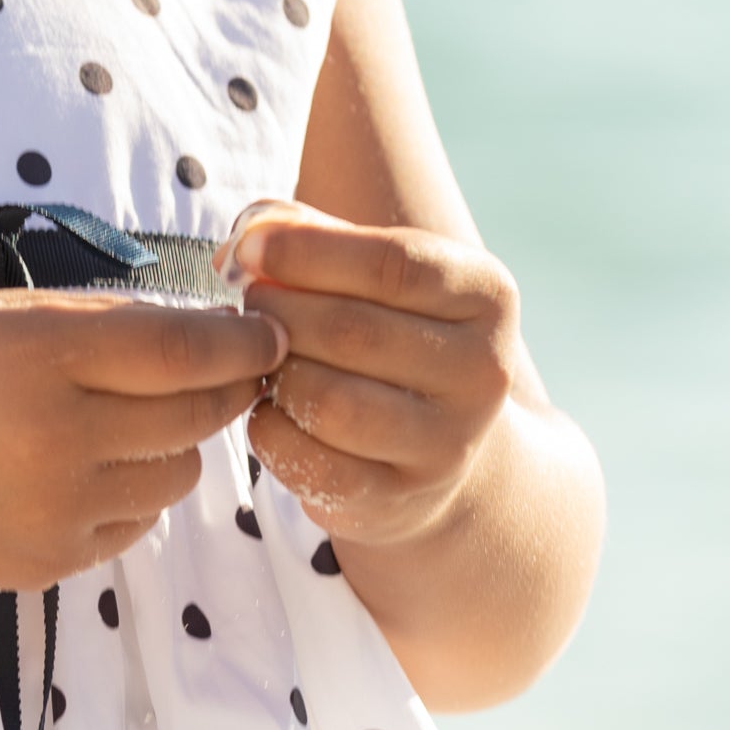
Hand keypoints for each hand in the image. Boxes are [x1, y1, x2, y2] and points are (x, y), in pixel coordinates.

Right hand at [0, 288, 289, 591]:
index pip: (180, 349)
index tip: (271, 332)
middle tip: (237, 369)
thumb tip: (199, 330)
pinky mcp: (55, 562)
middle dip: (228, 388)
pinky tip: (87, 465)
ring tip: (132, 418)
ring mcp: (59, 510)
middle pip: (195, 415)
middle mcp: (59, 437)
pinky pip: (137, 523)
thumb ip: (98, 321)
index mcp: (43, 357)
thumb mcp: (3, 313)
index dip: (239, 341)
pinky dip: (132, 491)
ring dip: (176, 441)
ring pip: (177, 475)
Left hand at [212, 199, 520, 550]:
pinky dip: (270, 430)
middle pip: (352, 332)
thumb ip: (305, 230)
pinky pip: (311, 464)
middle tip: (248, 303)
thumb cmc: (385, 322)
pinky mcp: (400, 499)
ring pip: (330, 403)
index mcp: (485, 294)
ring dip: (273, 373)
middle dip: (277, 311)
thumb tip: (244, 243)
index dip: (307, 252)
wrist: (440, 439)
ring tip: (261, 354)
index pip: (392, 263)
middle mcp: (482, 371)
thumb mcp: (367, 264)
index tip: (247, 249)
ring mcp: (448, 444)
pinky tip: (270, 407)